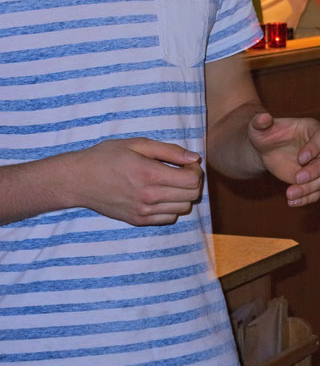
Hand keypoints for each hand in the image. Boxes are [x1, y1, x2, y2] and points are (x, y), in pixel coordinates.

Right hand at [70, 138, 203, 225]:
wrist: (78, 180)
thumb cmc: (106, 157)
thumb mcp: (137, 144)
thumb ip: (169, 151)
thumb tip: (195, 158)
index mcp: (149, 174)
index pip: (192, 180)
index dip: (195, 170)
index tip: (185, 163)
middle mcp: (148, 196)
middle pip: (192, 195)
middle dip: (192, 182)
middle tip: (180, 172)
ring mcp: (143, 212)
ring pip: (184, 208)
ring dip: (183, 195)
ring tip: (169, 183)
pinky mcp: (138, 220)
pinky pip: (169, 218)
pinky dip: (171, 207)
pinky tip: (160, 195)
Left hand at [247, 112, 319, 206]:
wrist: (266, 150)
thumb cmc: (266, 135)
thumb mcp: (259, 128)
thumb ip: (260, 122)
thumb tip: (263, 116)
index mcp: (313, 130)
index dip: (315, 148)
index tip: (300, 158)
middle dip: (315, 171)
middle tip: (297, 178)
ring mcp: (317, 166)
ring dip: (309, 188)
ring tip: (290, 194)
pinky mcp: (312, 180)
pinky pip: (316, 192)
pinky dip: (306, 199)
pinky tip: (292, 202)